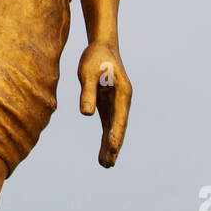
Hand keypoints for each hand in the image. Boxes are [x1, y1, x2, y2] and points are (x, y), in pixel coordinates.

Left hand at [78, 42, 131, 167]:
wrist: (102, 46)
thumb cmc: (95, 57)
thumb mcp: (88, 72)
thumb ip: (88, 92)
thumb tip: (86, 114)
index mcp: (122, 93)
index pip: (119, 118)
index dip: (115, 135)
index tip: (112, 149)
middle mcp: (123, 101)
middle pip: (119, 127)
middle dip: (114, 146)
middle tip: (108, 165)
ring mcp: (117, 104)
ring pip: (114, 128)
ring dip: (110, 145)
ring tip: (106, 164)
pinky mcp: (108, 104)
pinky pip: (108, 124)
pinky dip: (106, 137)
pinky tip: (104, 150)